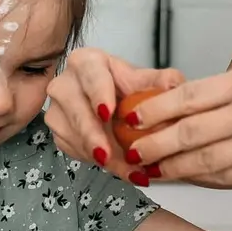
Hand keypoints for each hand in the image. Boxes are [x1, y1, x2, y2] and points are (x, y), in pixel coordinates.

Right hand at [45, 47, 184, 184]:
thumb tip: (173, 83)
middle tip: (107, 153)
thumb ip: (160, 81)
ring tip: (126, 168)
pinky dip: (96, 162)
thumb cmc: (125, 88)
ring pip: (70, 132)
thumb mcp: (144, 82)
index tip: (108, 113)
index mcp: (87, 62)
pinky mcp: (58, 131)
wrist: (114, 105)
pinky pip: (73, 149)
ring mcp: (58, 108)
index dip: (98, 93)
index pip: (89, 74)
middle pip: (73, 106)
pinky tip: (118, 167)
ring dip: (97, 154)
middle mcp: (66, 82)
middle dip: (91, 133)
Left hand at [122, 62, 231, 196]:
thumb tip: (177, 115)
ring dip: (170, 167)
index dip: (153, 110)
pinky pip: (221, 178)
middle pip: (186, 127)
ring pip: (199, 158)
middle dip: (152, 142)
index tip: (130, 118)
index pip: (189, 93)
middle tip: (131, 150)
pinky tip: (184, 180)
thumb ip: (228, 100)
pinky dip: (199, 180)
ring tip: (150, 170)